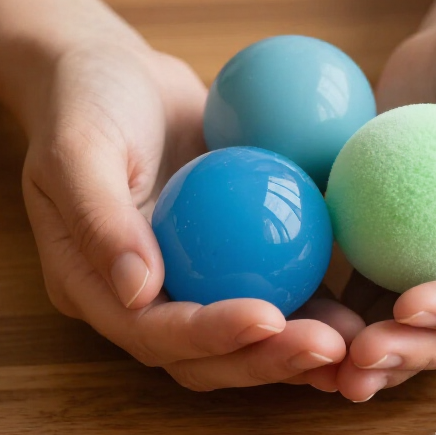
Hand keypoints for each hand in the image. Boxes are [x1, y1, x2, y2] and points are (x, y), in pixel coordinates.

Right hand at [22, 20, 359, 389]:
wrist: (115, 73)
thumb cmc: (84, 102)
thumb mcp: (76, 148)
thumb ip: (100, 220)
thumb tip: (138, 291)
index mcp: (93, 289)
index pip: (153, 331)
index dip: (210, 335)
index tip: (268, 317)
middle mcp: (141, 303)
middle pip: (205, 358)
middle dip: (266, 360)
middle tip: (329, 348)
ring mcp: (186, 286)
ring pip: (244, 342)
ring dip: (298, 353)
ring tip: (354, 347)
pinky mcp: (227, 264)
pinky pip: (272, 293)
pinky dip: (312, 310)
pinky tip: (358, 313)